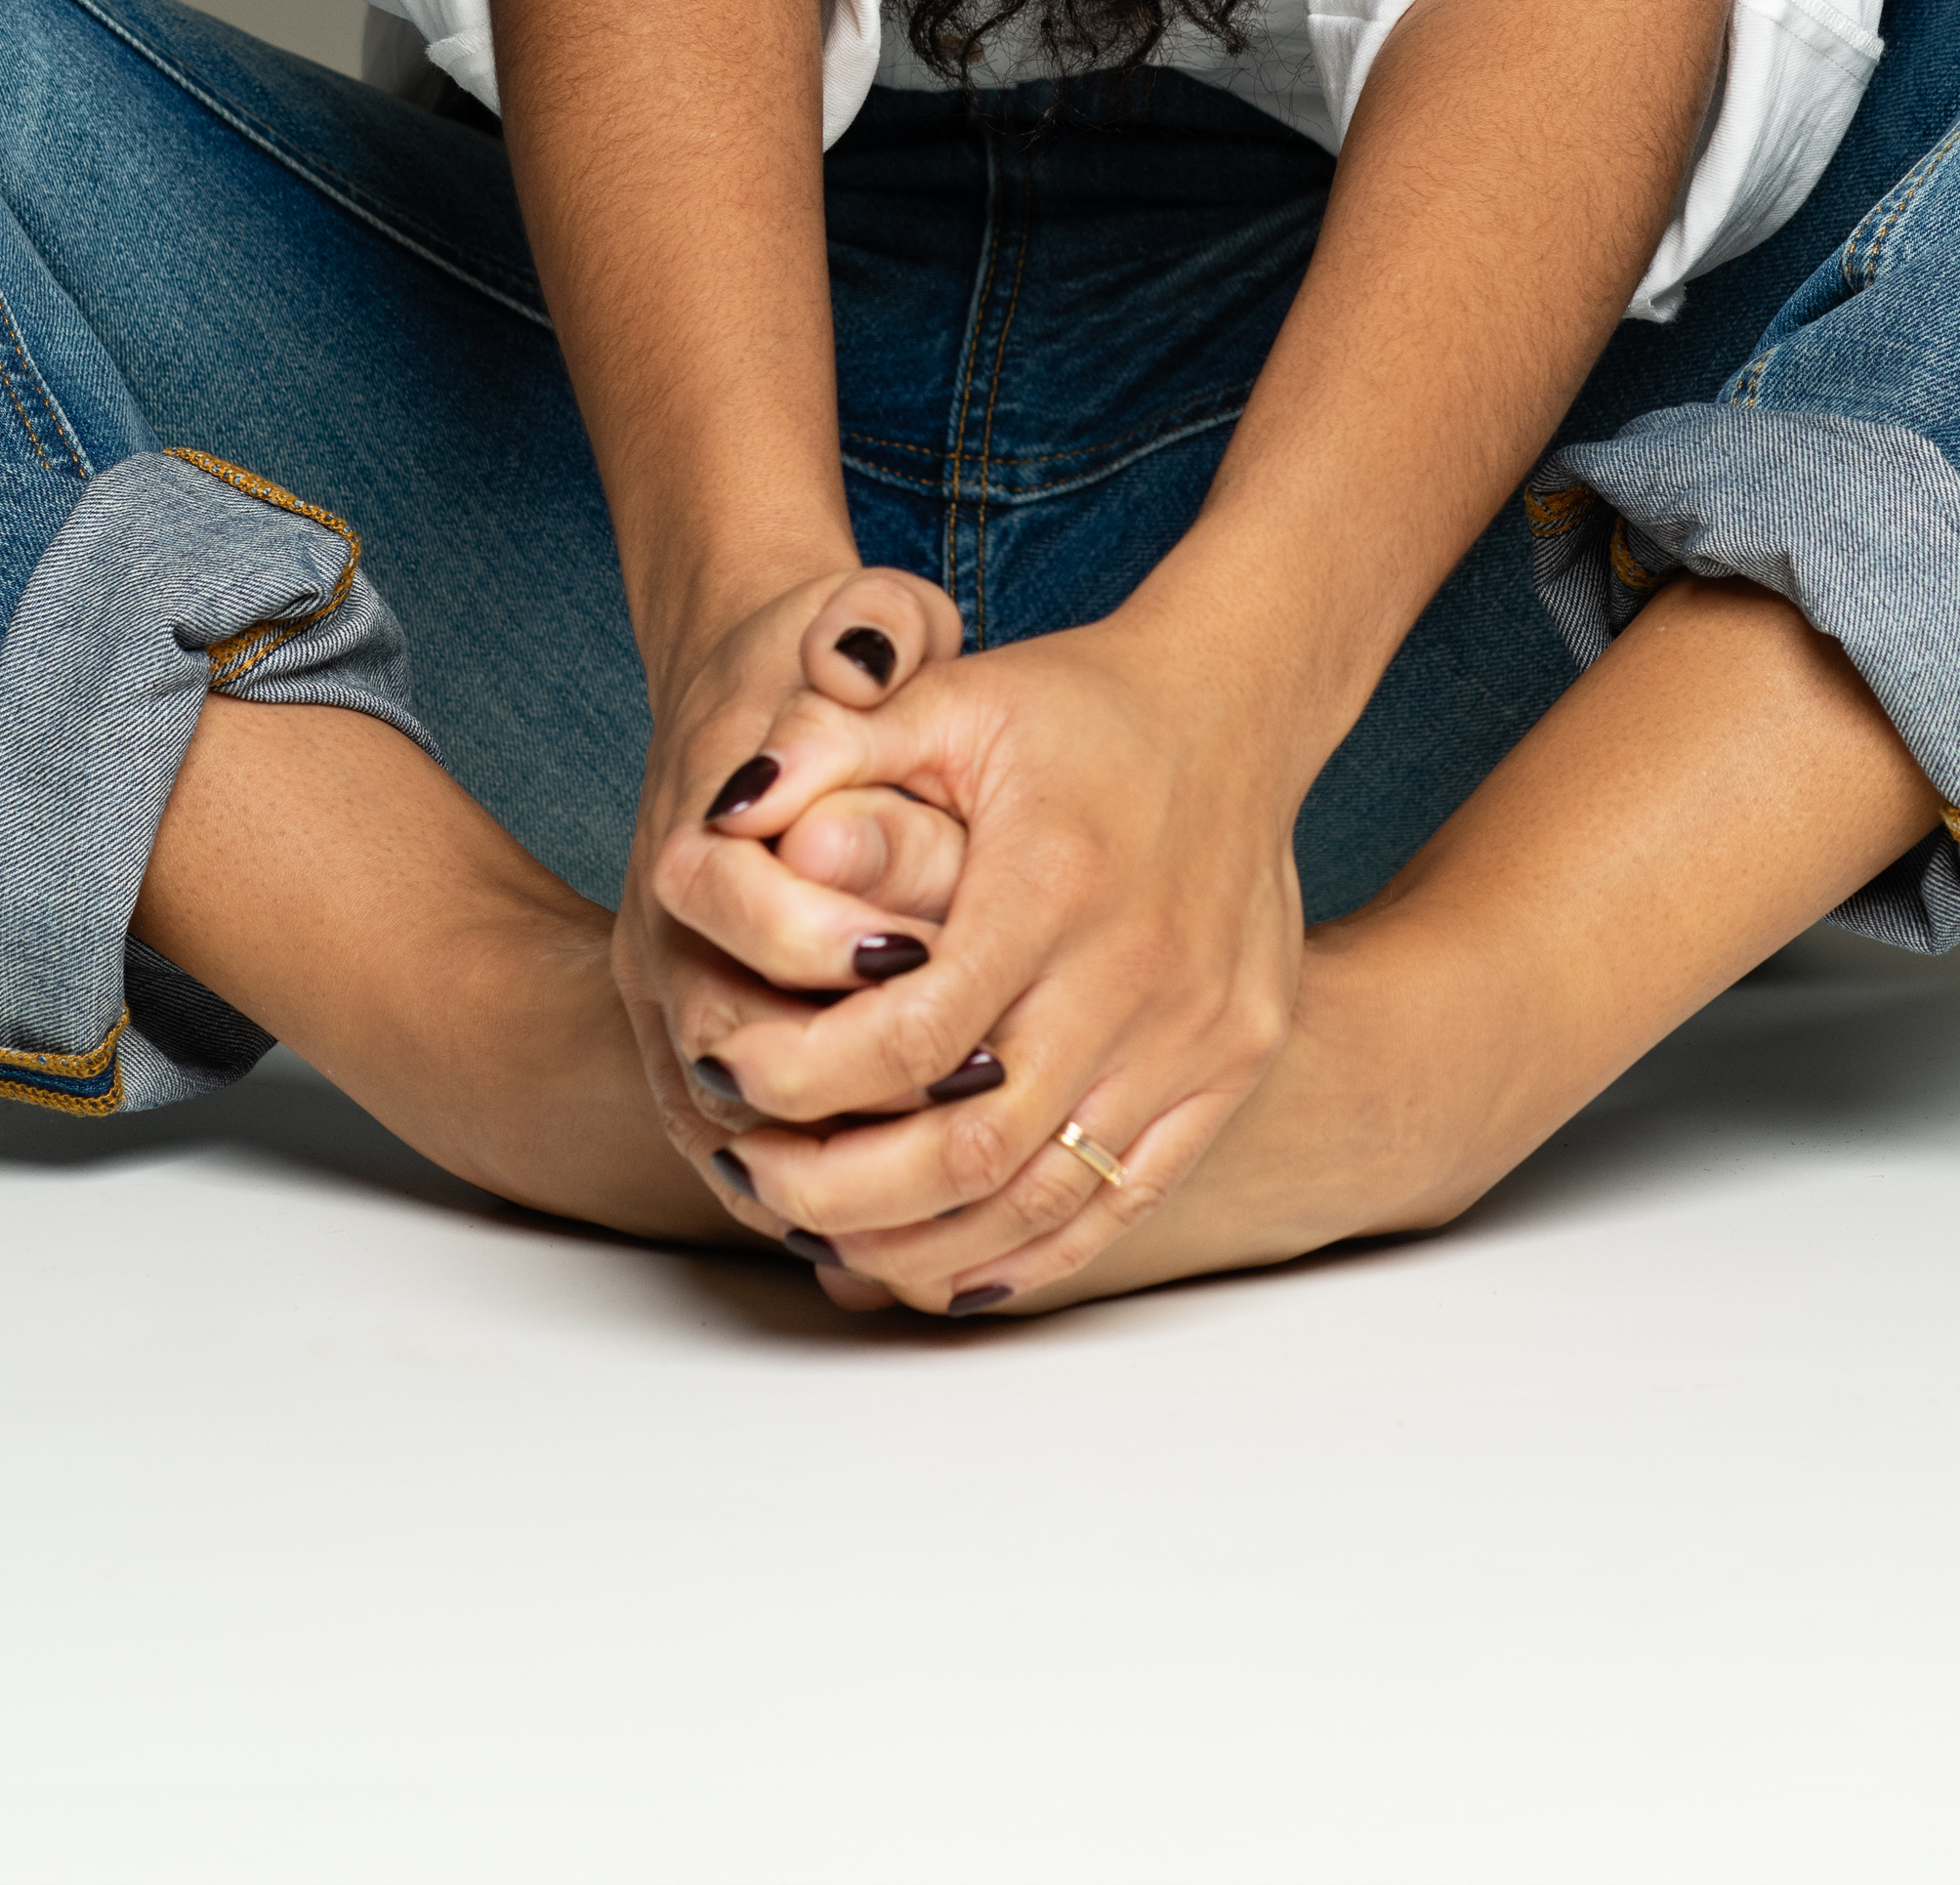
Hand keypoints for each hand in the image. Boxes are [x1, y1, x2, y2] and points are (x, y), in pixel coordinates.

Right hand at [611, 564, 968, 1202]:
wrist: (741, 706)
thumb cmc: (809, 665)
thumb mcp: (849, 620)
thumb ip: (859, 629)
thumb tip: (857, 656)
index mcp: (689, 833)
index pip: (725, 902)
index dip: (817, 930)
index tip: (920, 943)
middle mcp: (666, 943)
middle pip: (729, 1044)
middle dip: (846, 1079)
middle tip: (969, 1089)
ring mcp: (679, 1019)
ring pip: (736, 1131)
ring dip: (839, 1166)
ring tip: (959, 1185)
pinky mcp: (710, 1074)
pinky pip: (752, 1166)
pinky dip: (824, 1203)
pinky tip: (916, 1231)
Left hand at [667, 611, 1306, 1310]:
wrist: (1237, 705)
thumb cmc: (1076, 705)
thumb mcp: (950, 694)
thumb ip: (832, 743)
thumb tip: (726, 805)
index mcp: (1053, 884)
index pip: (911, 1035)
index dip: (803, 1076)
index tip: (722, 1074)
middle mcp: (1136, 972)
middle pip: (972, 1147)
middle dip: (842, 1190)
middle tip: (755, 1181)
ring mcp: (1198, 1032)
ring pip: (1048, 1199)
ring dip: (927, 1243)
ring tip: (829, 1239)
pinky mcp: (1234, 1064)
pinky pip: (1126, 1199)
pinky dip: (1032, 1252)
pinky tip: (948, 1265)